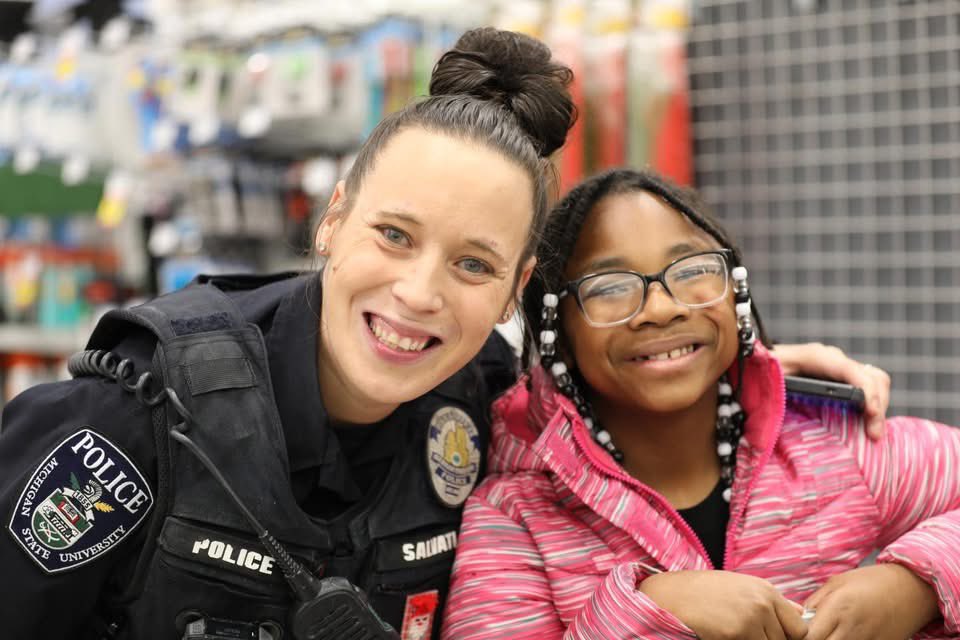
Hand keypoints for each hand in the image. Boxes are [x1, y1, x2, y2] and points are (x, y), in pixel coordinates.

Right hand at [639, 570, 807, 639]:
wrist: (675, 594)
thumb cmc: (707, 590)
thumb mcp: (742, 587)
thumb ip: (772, 601)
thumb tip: (802, 613)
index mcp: (767, 591)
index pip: (799, 627)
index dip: (788, 636)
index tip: (773, 635)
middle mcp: (763, 604)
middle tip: (748, 634)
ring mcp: (750, 619)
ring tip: (736, 635)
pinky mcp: (736, 634)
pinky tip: (724, 636)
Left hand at [771, 342, 890, 438]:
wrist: (761, 359)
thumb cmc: (763, 368)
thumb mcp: (767, 378)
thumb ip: (776, 388)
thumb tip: (781, 412)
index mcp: (816, 357)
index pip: (850, 370)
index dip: (866, 390)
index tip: (871, 414)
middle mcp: (833, 360)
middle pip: (872, 377)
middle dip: (878, 405)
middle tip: (874, 435)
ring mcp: (840, 368)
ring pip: (875, 382)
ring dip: (879, 407)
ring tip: (873, 433)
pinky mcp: (843, 378)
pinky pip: (868, 387)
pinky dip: (874, 405)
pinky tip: (868, 424)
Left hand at [803, 564, 939, 639]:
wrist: (911, 588)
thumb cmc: (869, 581)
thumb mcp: (836, 583)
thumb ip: (814, 603)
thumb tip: (797, 620)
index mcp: (838, 608)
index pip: (809, 637)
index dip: (800, 637)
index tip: (797, 632)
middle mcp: (852, 628)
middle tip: (811, 634)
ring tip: (830, 632)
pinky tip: (844, 635)